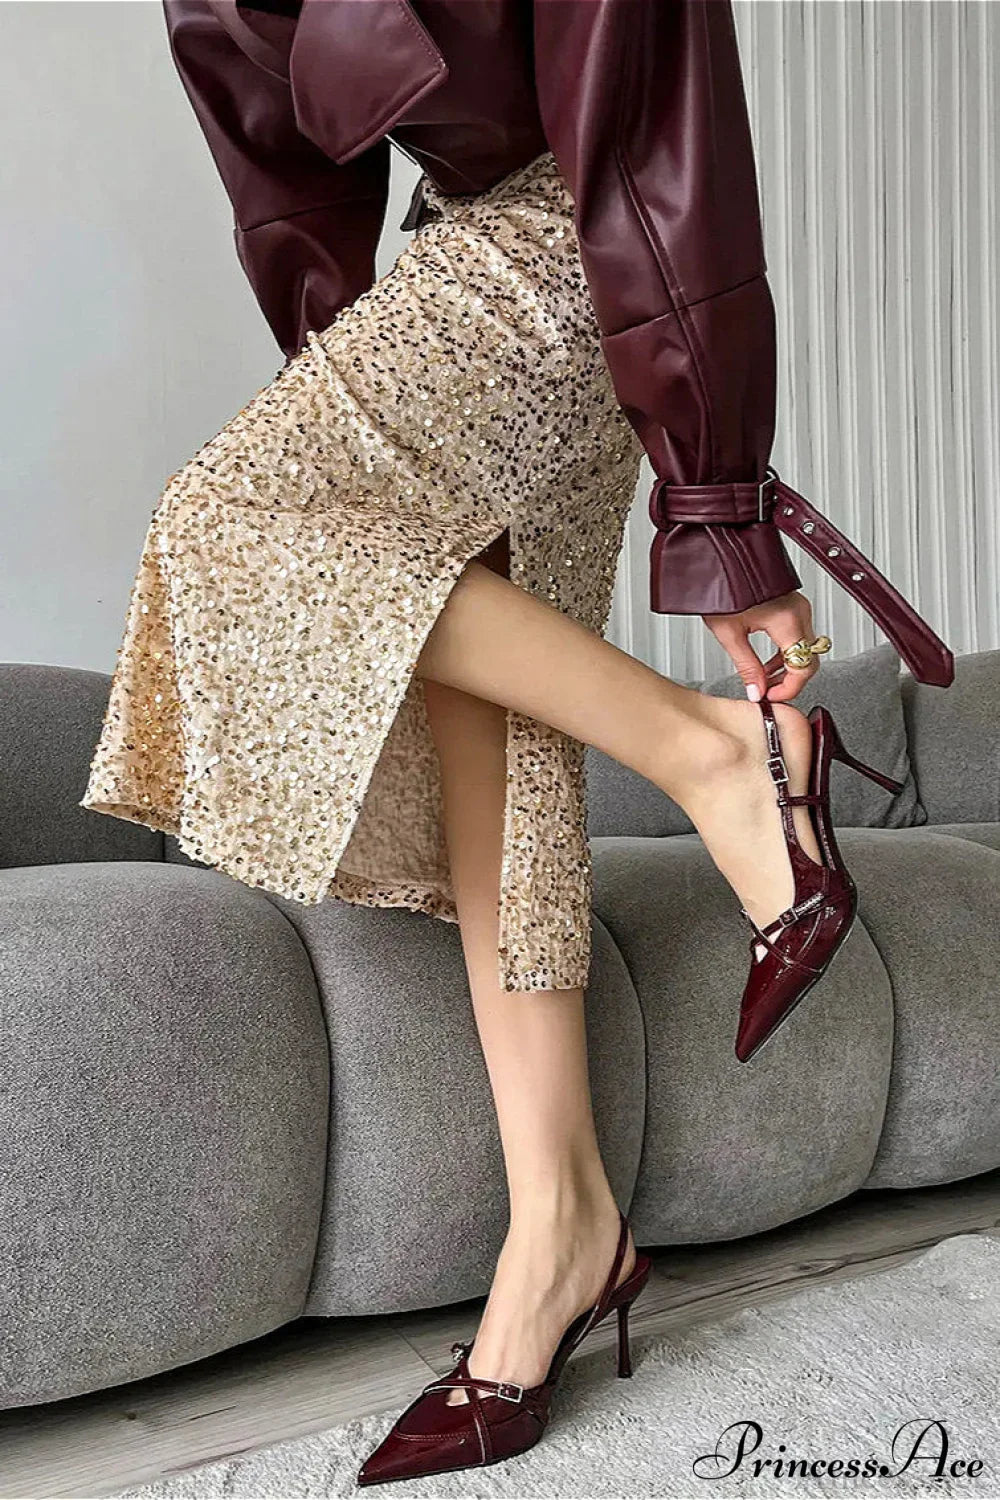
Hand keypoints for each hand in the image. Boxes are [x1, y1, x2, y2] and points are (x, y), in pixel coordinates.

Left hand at [703, 591, 820, 701]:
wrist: (722, 558)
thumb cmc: (723, 585)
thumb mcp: (729, 633)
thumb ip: (747, 666)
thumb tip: (756, 691)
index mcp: (786, 620)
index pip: (803, 668)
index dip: (789, 689)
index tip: (772, 697)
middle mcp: (799, 612)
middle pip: (808, 660)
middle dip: (789, 681)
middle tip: (767, 691)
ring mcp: (799, 607)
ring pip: (805, 650)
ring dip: (787, 668)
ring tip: (763, 678)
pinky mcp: (794, 605)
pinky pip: (798, 637)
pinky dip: (786, 653)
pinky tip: (768, 662)